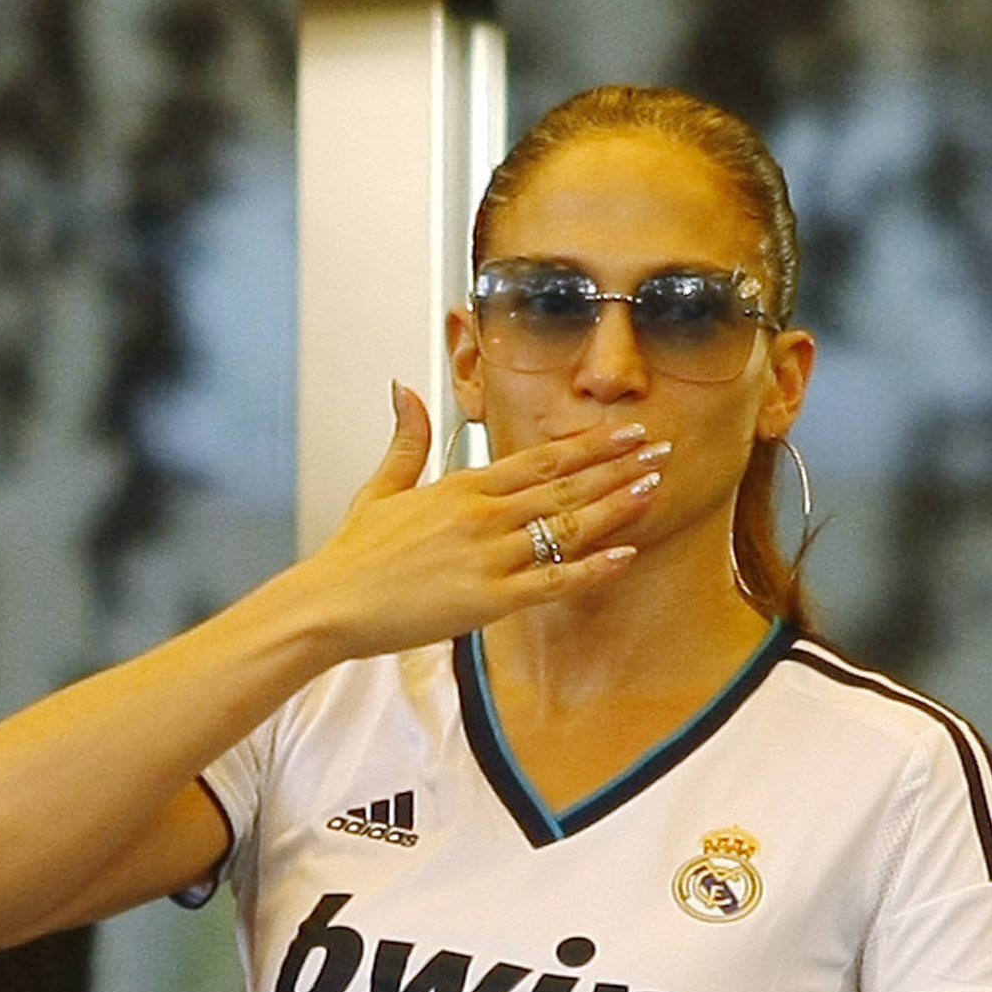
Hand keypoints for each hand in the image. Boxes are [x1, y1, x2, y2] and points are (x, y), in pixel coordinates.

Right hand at [297, 385, 657, 658]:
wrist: (331, 604)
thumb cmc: (355, 555)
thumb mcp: (381, 487)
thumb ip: (406, 439)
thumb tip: (403, 388)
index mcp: (461, 487)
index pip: (540, 458)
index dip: (589, 444)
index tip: (625, 431)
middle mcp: (481, 516)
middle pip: (563, 484)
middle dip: (617, 466)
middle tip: (660, 449)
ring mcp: (487, 557)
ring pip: (565, 527)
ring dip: (615, 507)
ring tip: (654, 488)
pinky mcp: (487, 600)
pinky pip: (551, 582)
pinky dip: (590, 569)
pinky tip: (624, 556)